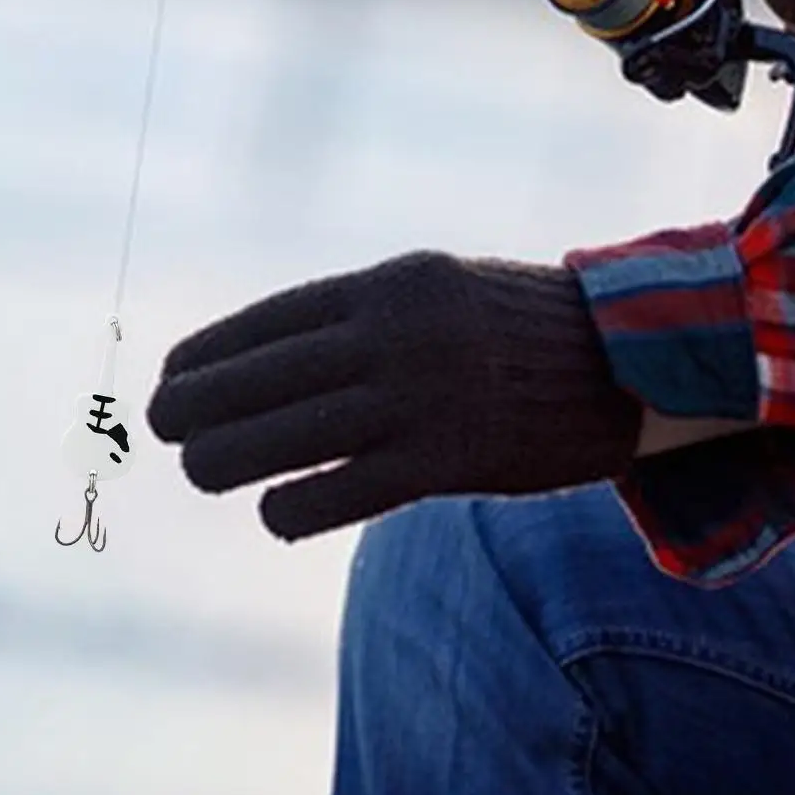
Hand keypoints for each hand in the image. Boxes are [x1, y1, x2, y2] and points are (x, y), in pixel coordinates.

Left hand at [146, 251, 641, 539]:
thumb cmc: (521, 327)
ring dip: (222, 461)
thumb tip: (268, 358)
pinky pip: (331, 495)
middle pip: (255, 381)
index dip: (208, 352)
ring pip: (276, 441)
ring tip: (205, 470)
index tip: (171, 376)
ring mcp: (416, 400)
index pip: (268, 321)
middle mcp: (394, 335)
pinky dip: (288, 507)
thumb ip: (363, 315)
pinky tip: (278, 510)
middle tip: (169, 431)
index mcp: (391, 284)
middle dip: (192, 409)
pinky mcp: (442, 463)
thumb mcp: (440, 289)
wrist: (625, 363)